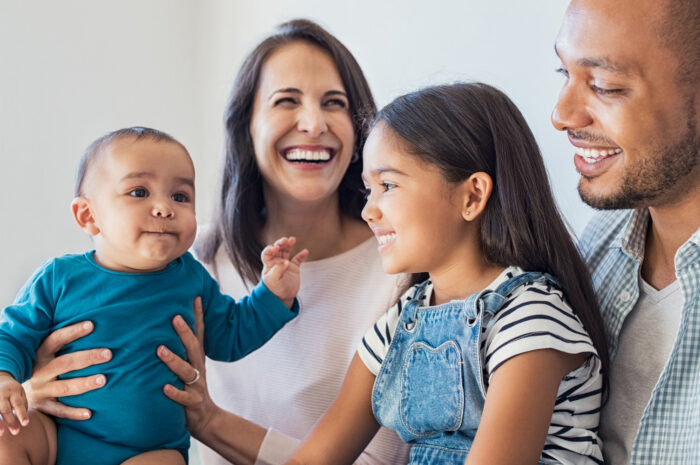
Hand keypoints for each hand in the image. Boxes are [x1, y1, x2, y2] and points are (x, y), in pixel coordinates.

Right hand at [0, 372, 27, 435]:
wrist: (0, 379)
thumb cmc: (13, 391)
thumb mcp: (20, 393)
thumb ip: (22, 404)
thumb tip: (23, 418)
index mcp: (13, 392)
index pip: (18, 404)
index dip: (22, 414)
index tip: (25, 424)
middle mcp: (1, 394)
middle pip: (5, 409)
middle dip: (10, 421)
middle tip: (16, 432)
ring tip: (2, 434)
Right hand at [22, 321, 110, 419]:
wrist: (14, 394)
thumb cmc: (39, 367)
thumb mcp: (43, 354)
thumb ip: (61, 343)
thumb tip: (92, 324)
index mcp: (39, 355)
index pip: (56, 340)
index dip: (72, 332)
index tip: (92, 325)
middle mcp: (39, 372)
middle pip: (65, 363)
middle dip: (87, 358)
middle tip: (108, 354)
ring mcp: (41, 390)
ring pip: (64, 387)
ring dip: (84, 384)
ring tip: (103, 379)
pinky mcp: (43, 406)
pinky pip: (59, 411)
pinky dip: (74, 413)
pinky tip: (89, 413)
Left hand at [158, 297, 214, 438]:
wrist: (205, 418)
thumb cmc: (190, 388)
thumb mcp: (189, 367)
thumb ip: (181, 351)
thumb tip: (162, 329)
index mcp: (196, 359)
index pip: (199, 334)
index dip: (198, 316)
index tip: (195, 297)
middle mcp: (198, 369)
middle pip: (194, 348)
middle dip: (185, 332)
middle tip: (175, 317)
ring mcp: (196, 386)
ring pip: (186, 371)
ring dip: (173, 360)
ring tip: (160, 350)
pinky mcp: (192, 403)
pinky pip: (183, 397)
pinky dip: (174, 392)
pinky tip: (164, 387)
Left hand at [261, 236, 308, 307]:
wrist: (283, 298)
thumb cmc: (275, 290)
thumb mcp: (274, 281)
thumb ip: (278, 270)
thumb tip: (286, 262)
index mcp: (269, 264)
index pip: (267, 253)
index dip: (270, 249)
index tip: (275, 248)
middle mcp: (276, 262)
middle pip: (278, 249)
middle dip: (281, 243)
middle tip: (285, 240)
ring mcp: (286, 264)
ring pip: (286, 251)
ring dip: (289, 245)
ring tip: (292, 240)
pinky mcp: (294, 268)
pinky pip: (298, 259)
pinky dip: (301, 255)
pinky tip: (305, 252)